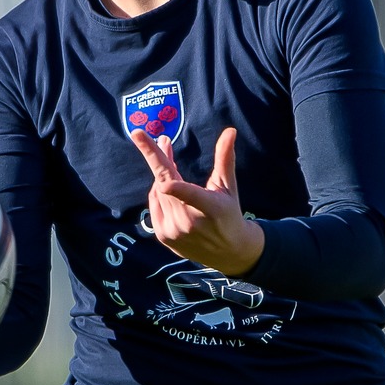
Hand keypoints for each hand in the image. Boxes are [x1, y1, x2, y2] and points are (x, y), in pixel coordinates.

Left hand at [129, 126, 263, 276]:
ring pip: (158, 192)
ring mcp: (174, 231)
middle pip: (166, 184)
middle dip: (162, 158)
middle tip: (163, 139)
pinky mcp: (163, 236)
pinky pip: (154, 204)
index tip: (165, 182)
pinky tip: (167, 185)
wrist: (228, 253)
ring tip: (168, 158)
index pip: (192, 197)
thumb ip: (225, 158)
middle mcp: (190, 223)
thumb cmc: (229, 213)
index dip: (178, 189)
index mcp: (211, 209)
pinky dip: (159, 191)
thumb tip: (230, 131)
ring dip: (161, 174)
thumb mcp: (229, 187)